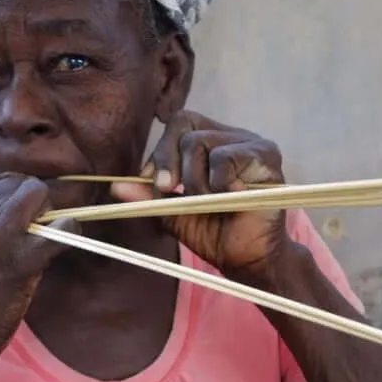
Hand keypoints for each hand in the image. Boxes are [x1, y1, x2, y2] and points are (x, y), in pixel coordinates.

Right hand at [0, 175, 72, 377]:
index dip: (8, 197)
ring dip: (48, 212)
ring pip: (37, 194)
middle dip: (30, 202)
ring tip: (45, 235)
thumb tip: (5, 205)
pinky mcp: (18, 260)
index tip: (17, 216)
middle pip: (15, 184)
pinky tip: (63, 242)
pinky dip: (68, 232)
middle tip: (36, 227)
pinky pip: (60, 228)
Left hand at [111, 111, 288, 275]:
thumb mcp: (174, 213)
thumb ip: (148, 197)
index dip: (160, 149)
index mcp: (212, 142)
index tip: (154, 183)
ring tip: (209, 202)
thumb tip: (115, 186)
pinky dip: (217, 182)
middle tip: (170, 190)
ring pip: (200, 142)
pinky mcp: (266, 156)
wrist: (247, 259)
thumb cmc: (215, 233)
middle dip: (169, 161)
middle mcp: (231, 136)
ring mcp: (251, 143)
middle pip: (185, 126)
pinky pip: (225, 158)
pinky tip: (230, 197)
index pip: (179, 123)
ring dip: (194, 180)